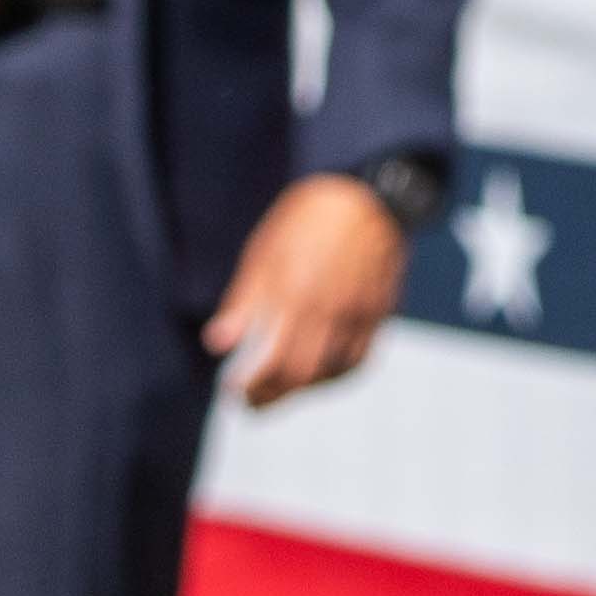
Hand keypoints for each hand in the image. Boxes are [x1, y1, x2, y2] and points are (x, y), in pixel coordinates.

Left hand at [206, 174, 407, 404]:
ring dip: (303, 390)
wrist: (369, 191)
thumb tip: (216, 345)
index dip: (250, 387)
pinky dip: (337, 375)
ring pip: (332, 373)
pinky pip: (359, 359)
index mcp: (296, 294)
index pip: (272, 364)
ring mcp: (359, 312)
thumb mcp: (264, 252)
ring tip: (281, 389)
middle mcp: (330, 309)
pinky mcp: (379, 311)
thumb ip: (243, 302)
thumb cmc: (308, 218)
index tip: (231, 392)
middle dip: (272, 397)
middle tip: (251, 403)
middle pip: (301, 375)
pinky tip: (319, 374)